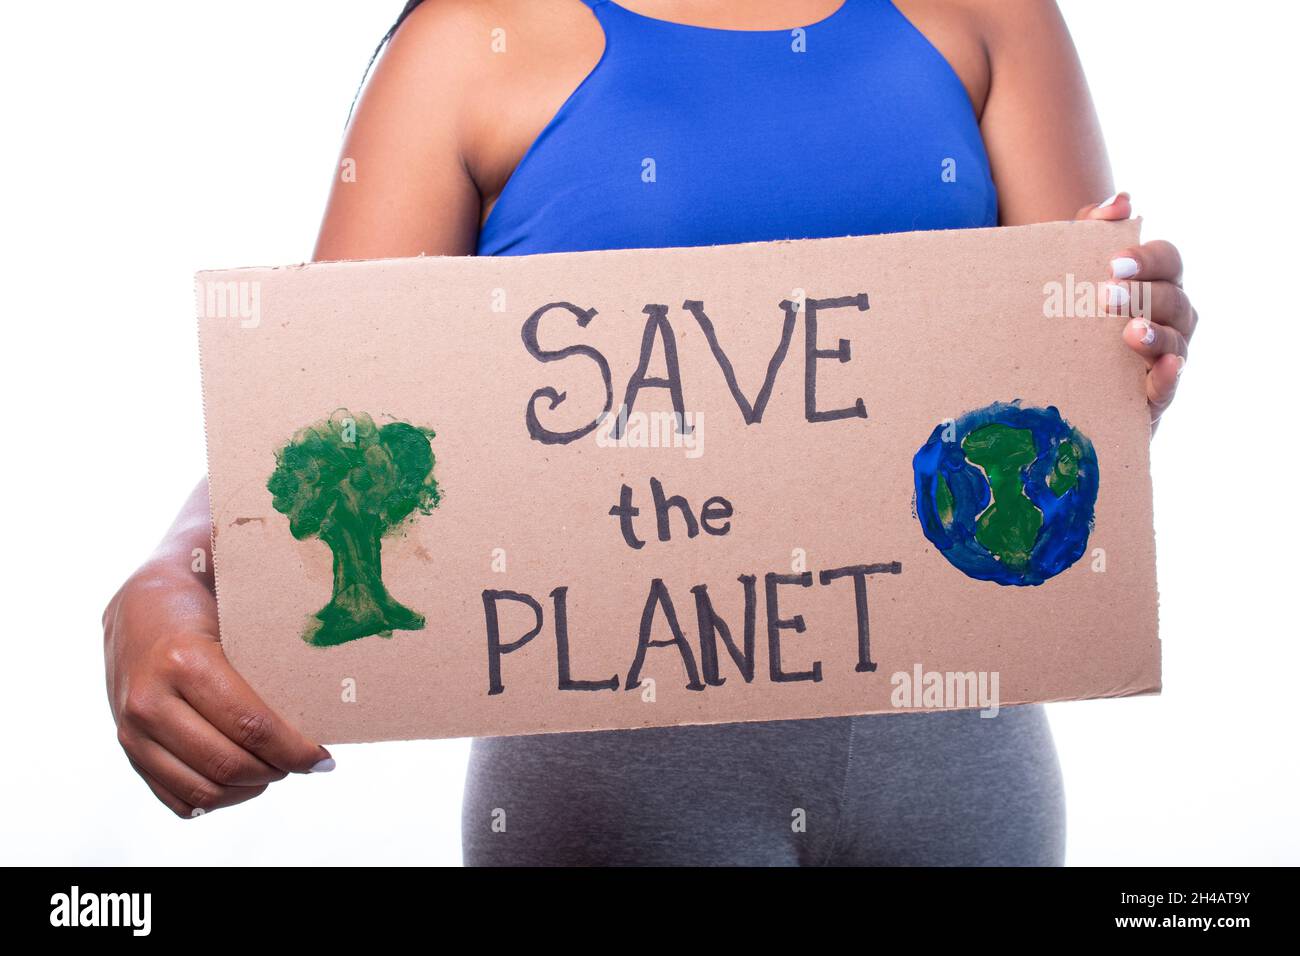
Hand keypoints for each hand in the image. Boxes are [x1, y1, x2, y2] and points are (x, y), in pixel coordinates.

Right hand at [104, 562, 332, 817]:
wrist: (138, 605)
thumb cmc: (203, 600)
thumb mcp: (239, 607)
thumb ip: (280, 635)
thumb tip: (346, 655)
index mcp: (184, 660)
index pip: (251, 725)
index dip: (295, 749)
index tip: (323, 756)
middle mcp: (150, 700)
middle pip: (229, 763)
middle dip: (278, 770)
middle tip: (308, 763)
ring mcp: (132, 730)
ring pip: (203, 791)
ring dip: (250, 789)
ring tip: (278, 770)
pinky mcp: (127, 749)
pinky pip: (176, 799)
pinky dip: (217, 800)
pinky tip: (244, 783)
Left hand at [1077, 192, 1194, 431]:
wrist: (1054, 375)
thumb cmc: (1075, 311)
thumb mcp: (1076, 270)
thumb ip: (1094, 230)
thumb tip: (1121, 201)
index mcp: (1157, 282)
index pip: (1168, 261)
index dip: (1147, 259)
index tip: (1115, 263)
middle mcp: (1171, 317)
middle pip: (1172, 299)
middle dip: (1144, 295)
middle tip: (1107, 295)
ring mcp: (1167, 356)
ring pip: (1176, 341)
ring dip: (1156, 334)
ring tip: (1130, 332)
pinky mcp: (1154, 395)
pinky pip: (1169, 386)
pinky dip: (1170, 376)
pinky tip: (1165, 367)